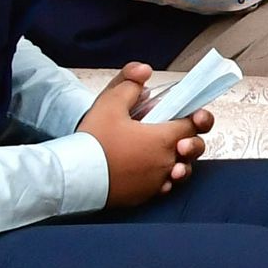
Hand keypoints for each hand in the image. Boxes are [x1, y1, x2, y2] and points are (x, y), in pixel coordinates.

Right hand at [83, 64, 207, 208]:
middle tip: (180, 137)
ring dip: (180, 163)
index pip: (192, 126)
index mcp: (163, 138)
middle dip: (191, 141)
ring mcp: (156, 182)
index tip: (189, 114)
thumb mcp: (109, 104)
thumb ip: (130, 85)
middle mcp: (165, 162)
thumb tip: (144, 72)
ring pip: (181, 171)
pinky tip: (152, 173)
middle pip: (193, 150)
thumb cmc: (93, 140)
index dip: (194, 117)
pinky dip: (163, 180)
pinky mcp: (143, 196)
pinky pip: (164, 188)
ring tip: (170, 158)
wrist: (73, 176)